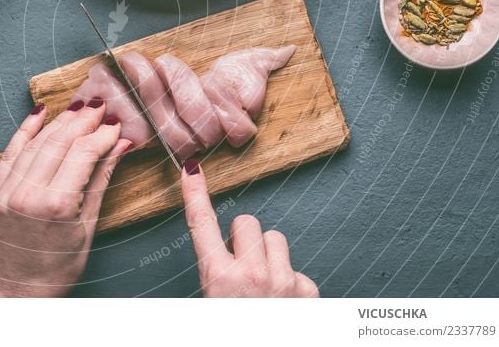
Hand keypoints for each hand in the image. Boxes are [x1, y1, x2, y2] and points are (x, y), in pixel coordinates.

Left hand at [0, 100, 130, 297]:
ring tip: (78, 109)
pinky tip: (41, 113)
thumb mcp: (89, 224)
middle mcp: (28, 194)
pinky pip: (10, 152)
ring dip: (59, 121)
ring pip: (36, 142)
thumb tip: (121, 144)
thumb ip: (101, 178)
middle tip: (101, 106)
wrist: (21, 291)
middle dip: (83, 120)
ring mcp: (7, 192)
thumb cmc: (61, 265)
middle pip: (59, 141)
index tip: (116, 124)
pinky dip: (25, 130)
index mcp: (57, 205)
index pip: (84, 153)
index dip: (103, 134)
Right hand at [180, 159, 318, 297]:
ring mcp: (282, 280)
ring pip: (275, 239)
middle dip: (244, 238)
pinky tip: (284, 302)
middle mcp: (250, 274)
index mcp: (218, 278)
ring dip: (269, 256)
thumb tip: (231, 246)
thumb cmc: (236, 338)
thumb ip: (216, 272)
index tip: (192, 169)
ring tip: (265, 287)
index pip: (201, 223)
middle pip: (247, 222)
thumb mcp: (211, 300)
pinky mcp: (306, 290)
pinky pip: (297, 268)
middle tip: (242, 269)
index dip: (195, 193)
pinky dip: (291, 283)